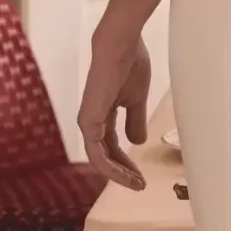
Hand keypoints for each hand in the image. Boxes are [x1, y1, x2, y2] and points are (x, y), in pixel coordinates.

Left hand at [78, 31, 151, 189]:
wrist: (121, 45)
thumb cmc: (130, 64)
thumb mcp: (136, 100)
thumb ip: (135, 121)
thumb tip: (138, 142)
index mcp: (102, 114)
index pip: (112, 147)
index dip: (127, 163)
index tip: (142, 176)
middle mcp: (92, 120)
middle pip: (105, 156)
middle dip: (123, 173)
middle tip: (140, 185)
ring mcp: (88, 121)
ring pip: (100, 160)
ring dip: (118, 175)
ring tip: (137, 184)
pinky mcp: (88, 121)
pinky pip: (97, 153)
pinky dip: (111, 168)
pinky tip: (126, 175)